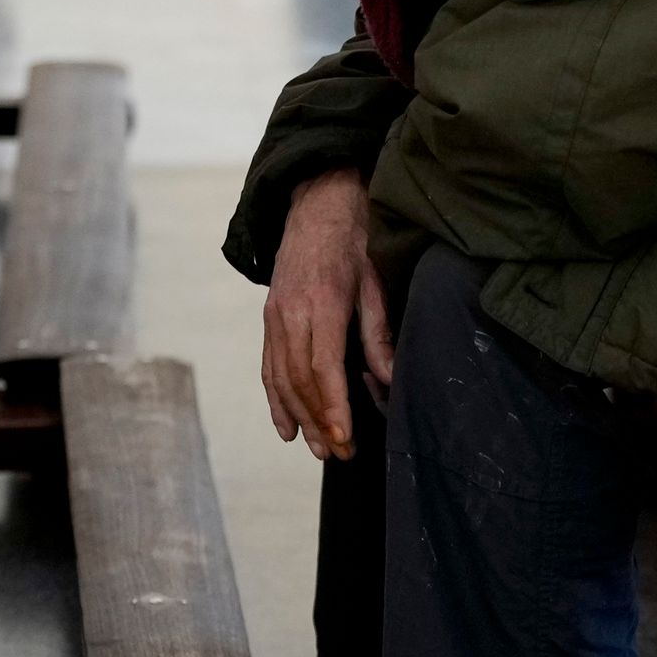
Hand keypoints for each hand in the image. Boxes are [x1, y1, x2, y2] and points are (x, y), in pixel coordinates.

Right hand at [261, 169, 394, 461]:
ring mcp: (275, 316)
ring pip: (281, 378)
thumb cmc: (355, 237)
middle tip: (339, 455)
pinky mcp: (270, 318)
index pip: (323, 367)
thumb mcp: (376, 278)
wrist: (318, 201)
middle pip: (300, 380)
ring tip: (317, 450)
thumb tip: (387, 379)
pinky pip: (268, 366)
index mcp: (322, 302)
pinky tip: (286, 429)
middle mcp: (291, 312)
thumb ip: (379, 331)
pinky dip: (275, 400)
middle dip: (319, 422)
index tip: (344, 437)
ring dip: (299, 418)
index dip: (333, 406)